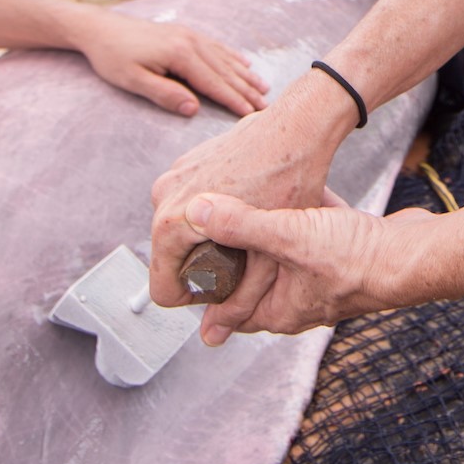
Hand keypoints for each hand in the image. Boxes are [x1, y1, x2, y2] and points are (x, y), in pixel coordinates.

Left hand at [66, 8, 268, 118]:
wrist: (100, 28)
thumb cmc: (113, 58)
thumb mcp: (133, 81)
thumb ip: (164, 94)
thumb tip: (193, 109)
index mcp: (180, 55)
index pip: (214, 83)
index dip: (235, 101)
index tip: (253, 115)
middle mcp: (191, 42)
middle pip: (225, 71)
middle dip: (247, 90)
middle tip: (266, 107)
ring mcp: (190, 35)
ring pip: (225, 58)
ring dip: (245, 75)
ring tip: (264, 88)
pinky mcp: (185, 33)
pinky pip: (217, 47)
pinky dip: (234, 57)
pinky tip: (245, 64)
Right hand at [146, 72, 361, 309]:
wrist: (300, 125)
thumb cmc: (289, 184)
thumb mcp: (268, 253)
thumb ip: (239, 301)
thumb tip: (213, 337)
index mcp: (172, 223)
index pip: (162, 289)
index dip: (196, 298)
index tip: (228, 284)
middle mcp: (163, 197)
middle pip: (171, 260)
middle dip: (203, 267)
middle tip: (246, 257)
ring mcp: (173, 176)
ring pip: (181, 232)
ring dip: (208, 240)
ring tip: (249, 230)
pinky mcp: (187, 162)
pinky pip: (189, 204)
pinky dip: (211, 215)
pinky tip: (247, 205)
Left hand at [172, 190, 423, 343]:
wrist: (414, 253)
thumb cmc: (355, 257)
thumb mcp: (289, 236)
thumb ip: (241, 225)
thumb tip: (194, 212)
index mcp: (280, 310)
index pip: (229, 310)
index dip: (205, 291)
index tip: (184, 272)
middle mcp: (300, 301)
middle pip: (255, 282)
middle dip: (236, 258)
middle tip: (209, 238)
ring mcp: (324, 278)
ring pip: (285, 256)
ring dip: (270, 236)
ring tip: (247, 212)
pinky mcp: (344, 253)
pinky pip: (314, 237)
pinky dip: (304, 218)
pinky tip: (300, 192)